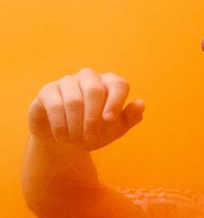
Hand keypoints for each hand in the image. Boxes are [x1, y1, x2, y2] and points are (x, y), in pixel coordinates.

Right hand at [28, 70, 145, 149]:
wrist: (64, 139)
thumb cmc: (94, 130)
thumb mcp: (115, 129)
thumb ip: (130, 118)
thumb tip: (140, 104)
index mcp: (110, 83)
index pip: (119, 84)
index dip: (116, 101)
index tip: (109, 120)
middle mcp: (89, 77)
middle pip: (95, 90)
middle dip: (93, 118)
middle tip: (91, 137)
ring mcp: (67, 82)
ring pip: (74, 100)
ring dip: (76, 125)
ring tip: (76, 140)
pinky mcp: (48, 91)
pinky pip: (55, 105)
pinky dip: (61, 125)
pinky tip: (63, 137)